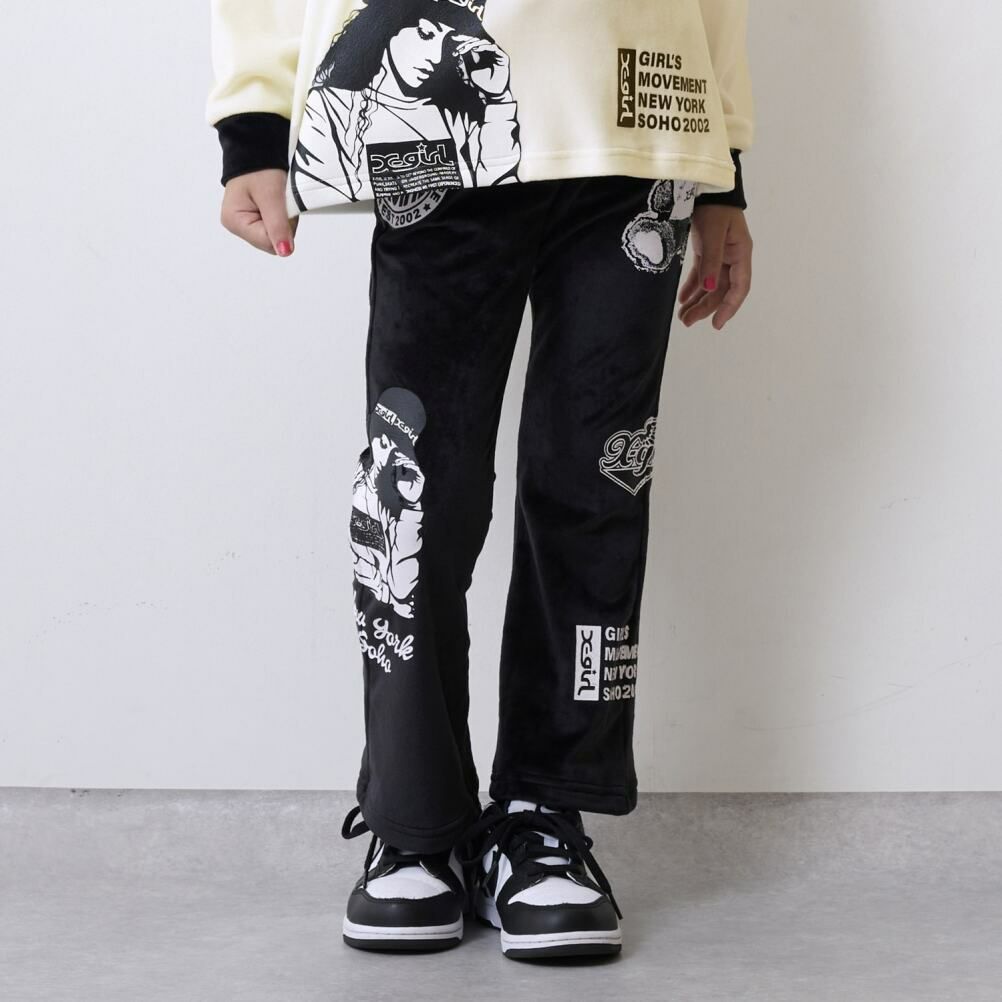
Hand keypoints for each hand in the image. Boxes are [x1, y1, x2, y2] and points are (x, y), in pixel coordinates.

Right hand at [219, 168, 298, 255]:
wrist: (257, 146)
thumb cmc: (260, 166)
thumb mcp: (272, 196)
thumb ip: (278, 226)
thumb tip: (284, 252)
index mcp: (235, 222)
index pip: (269, 243)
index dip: (282, 227)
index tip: (281, 205)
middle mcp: (237, 226)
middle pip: (273, 241)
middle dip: (284, 222)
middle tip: (280, 199)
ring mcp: (246, 223)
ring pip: (277, 234)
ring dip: (285, 217)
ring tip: (278, 196)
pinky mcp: (255, 218)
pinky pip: (276, 225)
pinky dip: (282, 213)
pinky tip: (276, 200)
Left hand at [451, 34, 510, 97]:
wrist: (492, 94)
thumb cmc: (481, 85)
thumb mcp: (469, 73)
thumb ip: (464, 64)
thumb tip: (458, 53)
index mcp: (482, 55)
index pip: (473, 43)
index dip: (464, 40)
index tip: (454, 39)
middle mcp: (489, 53)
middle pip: (478, 41)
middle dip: (467, 43)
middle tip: (459, 48)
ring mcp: (497, 54)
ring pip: (484, 42)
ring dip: (474, 44)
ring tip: (465, 48)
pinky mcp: (503, 58)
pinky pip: (493, 48)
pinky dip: (483, 47)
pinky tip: (475, 49)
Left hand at [677, 205, 751, 329]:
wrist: (706, 186)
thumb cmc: (714, 207)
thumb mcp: (713, 234)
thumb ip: (711, 262)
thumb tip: (708, 290)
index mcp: (741, 254)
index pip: (739, 288)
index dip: (729, 308)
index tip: (716, 324)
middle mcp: (733, 257)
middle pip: (721, 290)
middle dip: (706, 308)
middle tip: (687, 322)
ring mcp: (721, 254)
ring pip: (710, 285)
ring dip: (697, 301)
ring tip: (682, 317)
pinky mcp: (707, 250)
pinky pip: (701, 275)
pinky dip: (692, 288)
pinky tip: (682, 300)